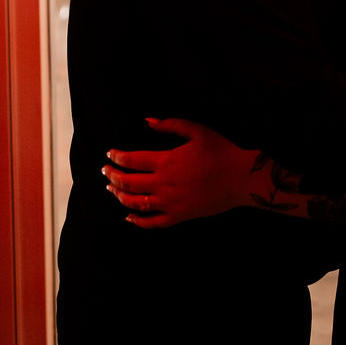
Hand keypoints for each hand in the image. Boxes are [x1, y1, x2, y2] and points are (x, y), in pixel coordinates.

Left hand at [103, 117, 254, 228]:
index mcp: (166, 161)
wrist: (241, 178)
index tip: (109, 154)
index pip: (131, 160)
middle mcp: (163, 184)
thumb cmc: (221, 151)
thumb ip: (170, 125)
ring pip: (135, 203)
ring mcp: (170, 203)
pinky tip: (129, 218)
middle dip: (112, 176)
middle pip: (127, 182)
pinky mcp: (179, 216)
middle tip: (105, 171)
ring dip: (119, 196)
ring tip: (112, 190)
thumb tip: (148, 121)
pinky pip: (152, 223)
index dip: (116, 157)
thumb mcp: (197, 131)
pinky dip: (137, 221)